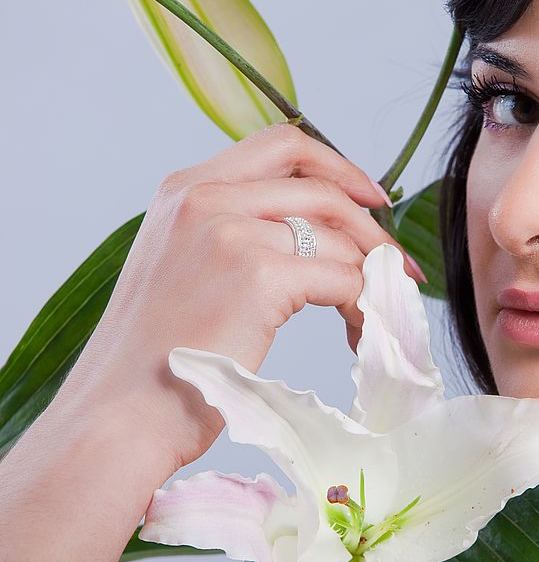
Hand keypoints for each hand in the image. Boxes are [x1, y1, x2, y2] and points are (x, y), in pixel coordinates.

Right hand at [59, 121, 425, 470]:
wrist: (117, 416)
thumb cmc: (153, 360)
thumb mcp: (181, 270)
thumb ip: (230, 234)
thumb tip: (308, 236)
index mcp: (185, 189)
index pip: (281, 145)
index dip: (338, 166)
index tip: (371, 198)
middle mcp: (206, 197)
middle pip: (322, 189)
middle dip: (371, 227)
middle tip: (397, 267)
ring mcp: (232, 232)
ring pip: (339, 239)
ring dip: (370, 278)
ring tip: (369, 317)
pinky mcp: (259, 275)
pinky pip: (343, 279)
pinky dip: (363, 306)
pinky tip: (357, 334)